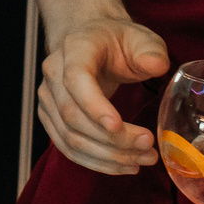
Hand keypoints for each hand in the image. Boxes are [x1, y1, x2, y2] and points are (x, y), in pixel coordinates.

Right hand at [38, 14, 171, 174]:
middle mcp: (53, 74)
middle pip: (73, 116)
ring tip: (142, 160)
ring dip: (107, 157)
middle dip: (111, 139)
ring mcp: (48, 98)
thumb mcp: (140, 38)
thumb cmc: (117, 41)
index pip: (75, 80)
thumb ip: (150, 50)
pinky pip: (67, 147)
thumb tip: (155, 65)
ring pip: (69, 137)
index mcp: (74, 49)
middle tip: (148, 147)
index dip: (93, 106)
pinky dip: (95, 162)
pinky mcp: (51, 118)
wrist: (91, 40)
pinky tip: (123, 166)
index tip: (118, 126)